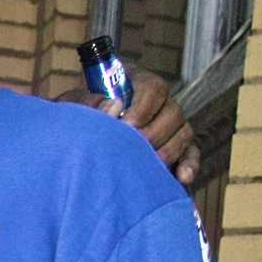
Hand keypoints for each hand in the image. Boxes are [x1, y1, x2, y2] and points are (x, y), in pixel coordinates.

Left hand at [58, 62, 196, 185]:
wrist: (73, 141)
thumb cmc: (75, 118)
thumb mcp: (71, 106)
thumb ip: (86, 102)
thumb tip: (112, 108)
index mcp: (136, 84)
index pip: (154, 88)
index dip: (144, 107)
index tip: (127, 126)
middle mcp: (158, 103)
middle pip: (173, 112)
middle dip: (154, 134)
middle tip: (133, 150)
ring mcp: (169, 126)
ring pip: (183, 132)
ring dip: (169, 150)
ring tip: (150, 166)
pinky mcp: (175, 148)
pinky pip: (191, 153)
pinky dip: (189, 164)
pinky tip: (182, 178)